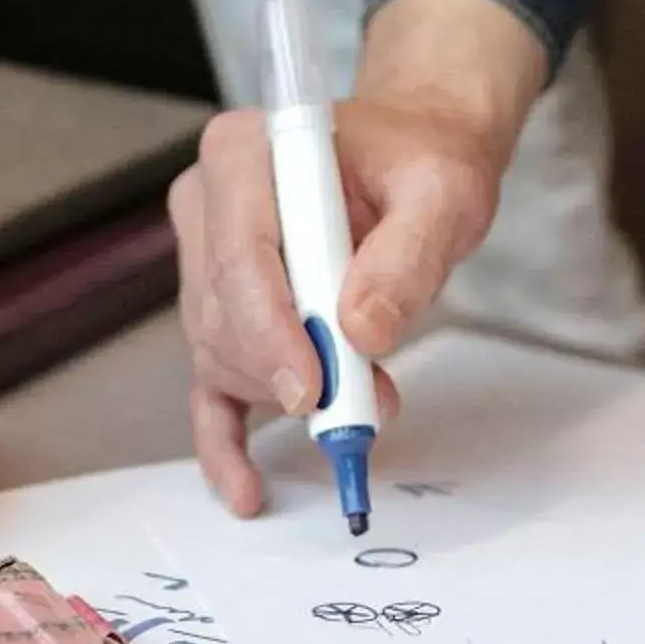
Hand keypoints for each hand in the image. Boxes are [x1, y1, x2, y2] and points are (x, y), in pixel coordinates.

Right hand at [173, 0, 539, 515]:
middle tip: (363, 405)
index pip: (238, 255)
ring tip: (363, 404)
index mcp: (247, 156)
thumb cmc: (419, 163)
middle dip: (290, 372)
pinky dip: (225, 443)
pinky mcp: (218, 315)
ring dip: (286, 396)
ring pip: (222, 357)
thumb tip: (362, 330)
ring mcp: (202, 264)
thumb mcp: (442, 192)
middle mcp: (209, 207)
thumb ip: (406, 255)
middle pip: (224, 315)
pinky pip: (207, 390)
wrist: (413, 158)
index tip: (312, 387)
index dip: (270, 330)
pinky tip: (246, 487)